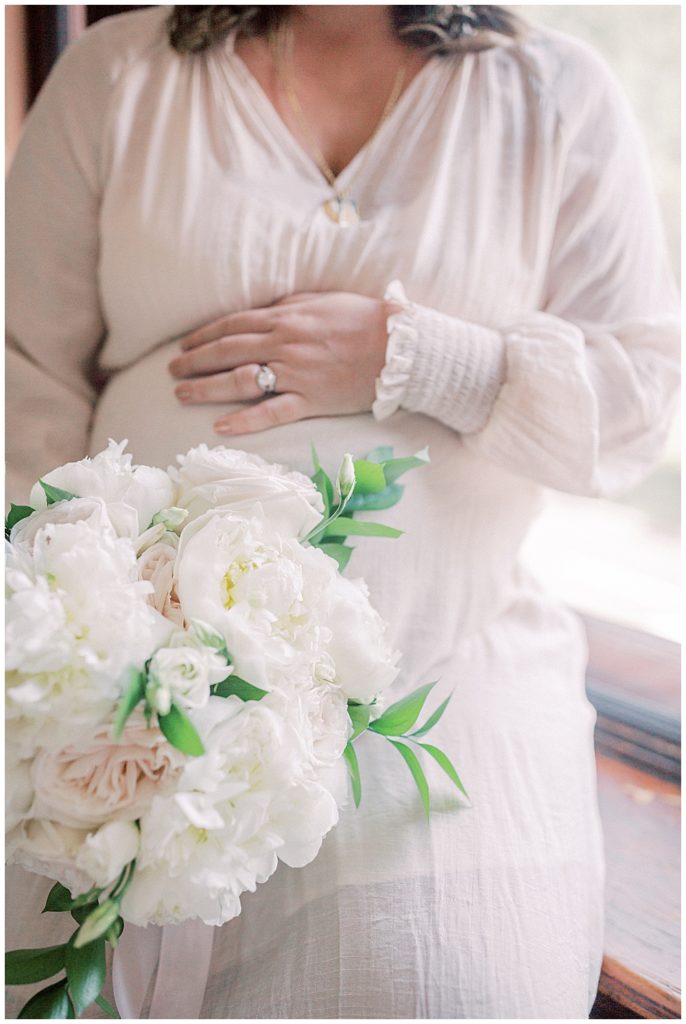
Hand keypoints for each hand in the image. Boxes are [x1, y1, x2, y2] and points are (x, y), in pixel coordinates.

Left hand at [168, 291, 399, 434]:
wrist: (399, 347)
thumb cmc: (365, 320)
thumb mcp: (323, 300)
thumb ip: (290, 304)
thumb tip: (265, 309)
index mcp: (285, 317)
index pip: (232, 325)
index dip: (202, 335)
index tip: (183, 345)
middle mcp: (283, 344)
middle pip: (226, 352)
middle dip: (193, 361)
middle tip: (171, 372)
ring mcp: (295, 374)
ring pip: (239, 380)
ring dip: (205, 388)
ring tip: (181, 395)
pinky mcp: (310, 400)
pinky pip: (271, 412)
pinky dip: (244, 420)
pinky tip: (220, 426)